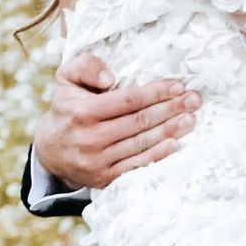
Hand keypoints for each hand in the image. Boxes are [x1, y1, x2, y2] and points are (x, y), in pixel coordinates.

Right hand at [33, 52, 199, 189]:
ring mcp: (98, 161)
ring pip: (142, 143)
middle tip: (195, 100)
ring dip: (171, 131)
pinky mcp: (105, 178)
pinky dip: (158, 155)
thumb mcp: (65, 79)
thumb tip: (111, 78)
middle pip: (140, 122)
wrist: (50, 150)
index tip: (178, 86)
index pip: (128, 100)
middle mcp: (90, 138)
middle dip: (171, 109)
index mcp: (82, 112)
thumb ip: (86, 67)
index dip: (155, 93)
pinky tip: (176, 144)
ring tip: (191, 119)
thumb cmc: (66, 107)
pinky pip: (137, 165)